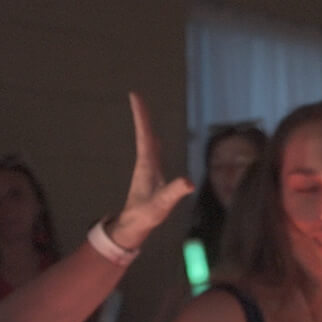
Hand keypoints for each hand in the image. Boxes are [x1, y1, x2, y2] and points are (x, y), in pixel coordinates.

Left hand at [106, 93, 194, 250]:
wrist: (133, 226)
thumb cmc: (146, 215)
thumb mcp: (162, 204)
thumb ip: (174, 192)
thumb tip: (188, 181)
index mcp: (147, 165)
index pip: (145, 135)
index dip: (141, 116)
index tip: (135, 95)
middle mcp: (145, 163)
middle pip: (145, 134)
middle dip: (143, 116)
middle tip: (136, 96)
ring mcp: (147, 169)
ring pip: (147, 142)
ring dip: (146, 127)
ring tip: (144, 112)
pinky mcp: (151, 176)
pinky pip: (152, 152)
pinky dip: (153, 141)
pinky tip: (157, 142)